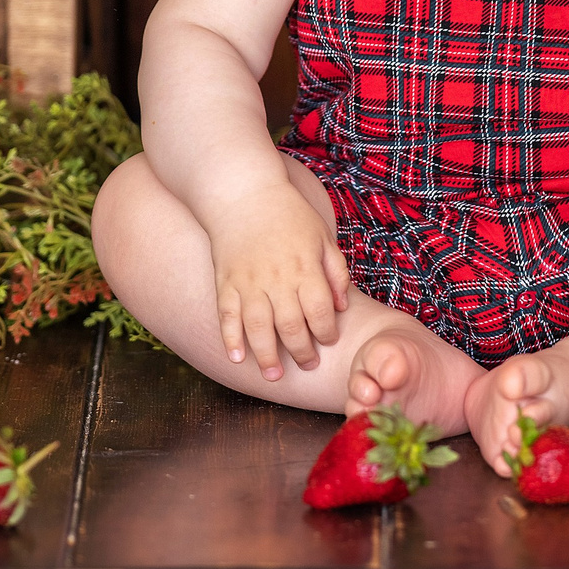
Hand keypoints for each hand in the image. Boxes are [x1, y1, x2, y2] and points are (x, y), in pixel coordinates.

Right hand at [206, 181, 350, 379]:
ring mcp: (249, 282)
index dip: (327, 332)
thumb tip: (342, 307)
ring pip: (259, 329)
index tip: (328, 340)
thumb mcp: (322, 236)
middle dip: (302, 352)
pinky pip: (227, 317)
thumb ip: (336, 272)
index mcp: (305, 268)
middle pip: (292, 327)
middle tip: (307, 365)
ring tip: (274, 375)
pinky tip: (238, 358)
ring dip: (267, 357)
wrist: (244, 193)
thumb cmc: (288, 214)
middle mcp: (278, 279)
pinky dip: (231, 340)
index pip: (321, 312)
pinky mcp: (226, 282)